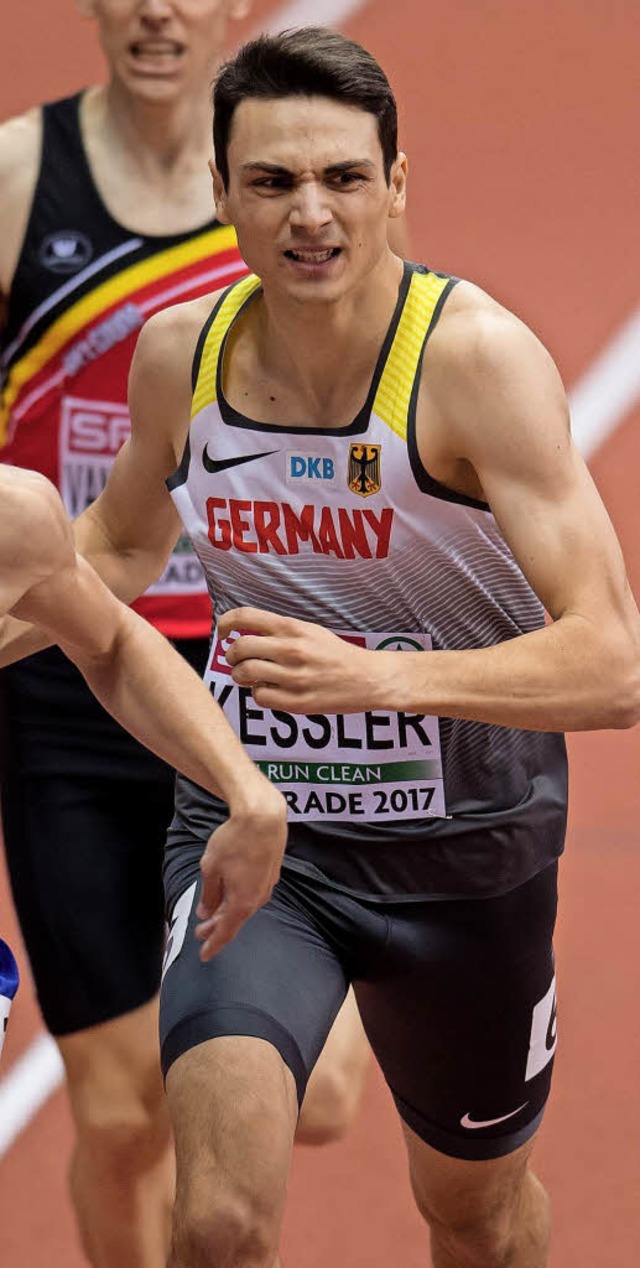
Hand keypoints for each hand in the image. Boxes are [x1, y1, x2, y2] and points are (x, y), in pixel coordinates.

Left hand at [195, 782, 286, 960]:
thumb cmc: (234, 841)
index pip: (225, 932)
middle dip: (217, 927)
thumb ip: (209, 894)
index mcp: (242, 902)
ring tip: (212, 912)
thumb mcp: (211, 868)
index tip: (204, 956)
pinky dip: (239, 897)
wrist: (263, 817)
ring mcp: (267, 886)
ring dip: (228, 911)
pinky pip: (252, 893)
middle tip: (200, 932)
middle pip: (235, 919)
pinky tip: (231, 892)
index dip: (213, 944)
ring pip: (244, 906)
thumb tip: (206, 912)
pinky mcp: (271, 873)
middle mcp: (258, 898)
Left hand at [218, 607, 388, 713]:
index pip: (245, 617)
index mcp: (293, 628)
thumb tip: (242, 634)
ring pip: (245, 674)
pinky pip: (259, 697)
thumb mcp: (310, 631)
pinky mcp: (297, 702)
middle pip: (239, 648)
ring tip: (250, 676)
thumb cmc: (336, 654)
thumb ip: (279, 631)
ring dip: (240, 676)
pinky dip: (258, 693)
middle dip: (231, 655)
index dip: (226, 623)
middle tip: (236, 659)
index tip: (223, 631)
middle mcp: (291, 650)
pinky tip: (268, 689)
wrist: (369, 678)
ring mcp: (293, 677)